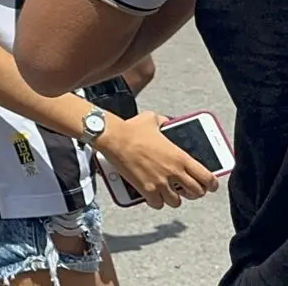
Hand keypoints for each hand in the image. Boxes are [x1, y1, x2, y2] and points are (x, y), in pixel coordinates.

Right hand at [97, 111, 219, 209]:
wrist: (113, 138)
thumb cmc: (131, 129)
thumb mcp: (153, 119)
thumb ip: (164, 121)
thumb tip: (166, 122)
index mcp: (180, 157)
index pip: (207, 177)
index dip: (211, 184)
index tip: (210, 186)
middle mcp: (173, 172)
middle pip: (196, 193)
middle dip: (194, 193)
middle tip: (189, 190)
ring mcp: (160, 182)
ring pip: (177, 202)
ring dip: (174, 198)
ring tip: (169, 193)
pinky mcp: (145, 189)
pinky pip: (157, 204)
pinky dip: (156, 202)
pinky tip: (153, 196)